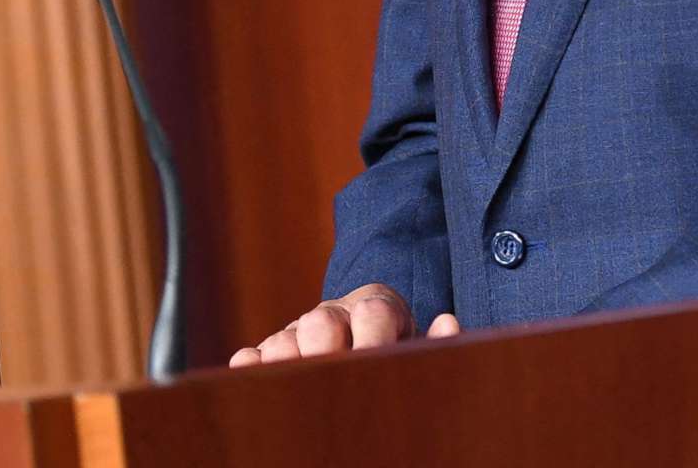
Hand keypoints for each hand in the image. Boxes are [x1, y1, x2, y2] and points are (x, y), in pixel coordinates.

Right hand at [227, 284, 460, 365]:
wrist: (367, 337)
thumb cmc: (399, 350)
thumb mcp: (420, 343)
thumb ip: (436, 339)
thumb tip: (446, 324)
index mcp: (375, 307)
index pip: (372, 313)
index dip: (373, 340)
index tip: (374, 364)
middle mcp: (334, 313)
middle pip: (321, 321)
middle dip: (325, 350)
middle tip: (333, 380)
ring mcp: (299, 331)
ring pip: (284, 338)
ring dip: (289, 363)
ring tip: (297, 389)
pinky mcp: (271, 351)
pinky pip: (252, 356)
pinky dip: (251, 369)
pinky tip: (258, 387)